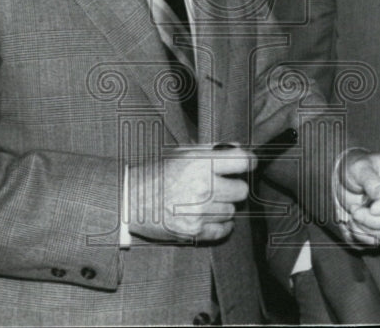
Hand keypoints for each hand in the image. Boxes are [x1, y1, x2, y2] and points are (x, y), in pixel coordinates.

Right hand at [128, 144, 255, 242]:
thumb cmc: (158, 173)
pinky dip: (219, 224)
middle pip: (241, 190)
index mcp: (200, 163)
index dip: (248, 162)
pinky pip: (225, 229)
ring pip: (232, 210)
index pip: (243, 161)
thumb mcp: (182, 153)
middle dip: (232, 187)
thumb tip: (240, 149)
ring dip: (222, 206)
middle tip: (218, 186)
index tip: (245, 165)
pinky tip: (206, 216)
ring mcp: (200, 211)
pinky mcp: (195, 232)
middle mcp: (203, 186)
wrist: (132, 200)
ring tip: (203, 201)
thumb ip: (213, 149)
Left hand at [335, 151, 379, 247]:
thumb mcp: (359, 167)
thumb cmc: (353, 166)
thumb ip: (370, 180)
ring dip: (365, 229)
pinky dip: (360, 236)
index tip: (371, 208)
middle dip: (374, 221)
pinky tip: (349, 223)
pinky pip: (375, 241)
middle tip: (354, 212)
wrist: (340, 177)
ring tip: (351, 215)